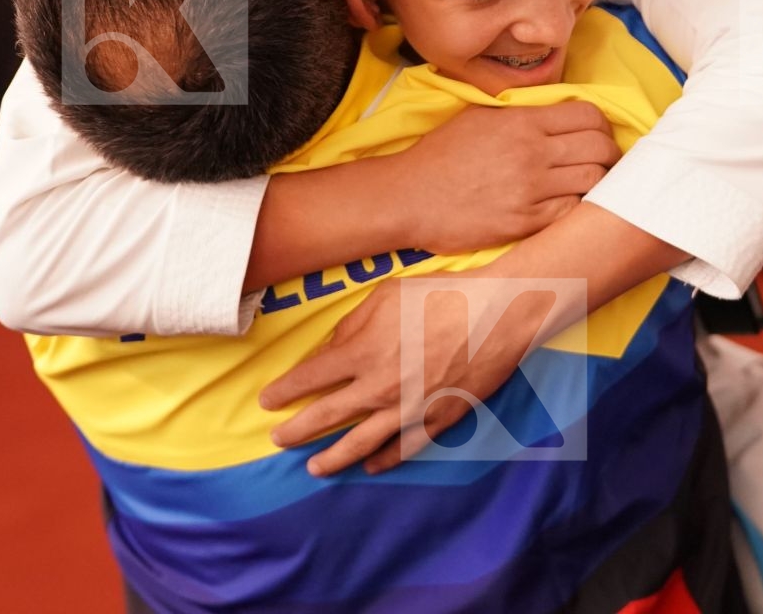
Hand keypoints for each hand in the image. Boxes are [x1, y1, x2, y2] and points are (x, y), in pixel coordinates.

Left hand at [259, 271, 557, 475]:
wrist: (495, 314)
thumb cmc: (440, 295)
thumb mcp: (386, 295)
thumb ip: (352, 324)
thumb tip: (331, 348)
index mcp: (361, 351)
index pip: (309, 378)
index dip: (284, 391)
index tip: (267, 401)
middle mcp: (378, 386)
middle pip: (326, 416)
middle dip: (296, 431)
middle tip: (277, 440)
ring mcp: (407, 407)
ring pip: (360, 442)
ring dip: (333, 457)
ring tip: (314, 468)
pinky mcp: (436, 418)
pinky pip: (404, 447)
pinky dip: (384, 459)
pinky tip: (370, 465)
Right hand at [395, 102, 618, 256]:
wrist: (408, 197)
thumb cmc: (440, 155)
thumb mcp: (479, 117)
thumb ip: (521, 113)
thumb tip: (556, 113)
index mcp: (522, 121)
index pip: (588, 115)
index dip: (601, 125)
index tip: (598, 135)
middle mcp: (531, 152)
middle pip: (599, 147)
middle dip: (610, 154)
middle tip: (604, 162)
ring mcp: (530, 189)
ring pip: (593, 181)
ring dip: (598, 182)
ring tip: (589, 185)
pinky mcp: (525, 222)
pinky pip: (572, 211)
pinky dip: (577, 207)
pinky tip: (566, 205)